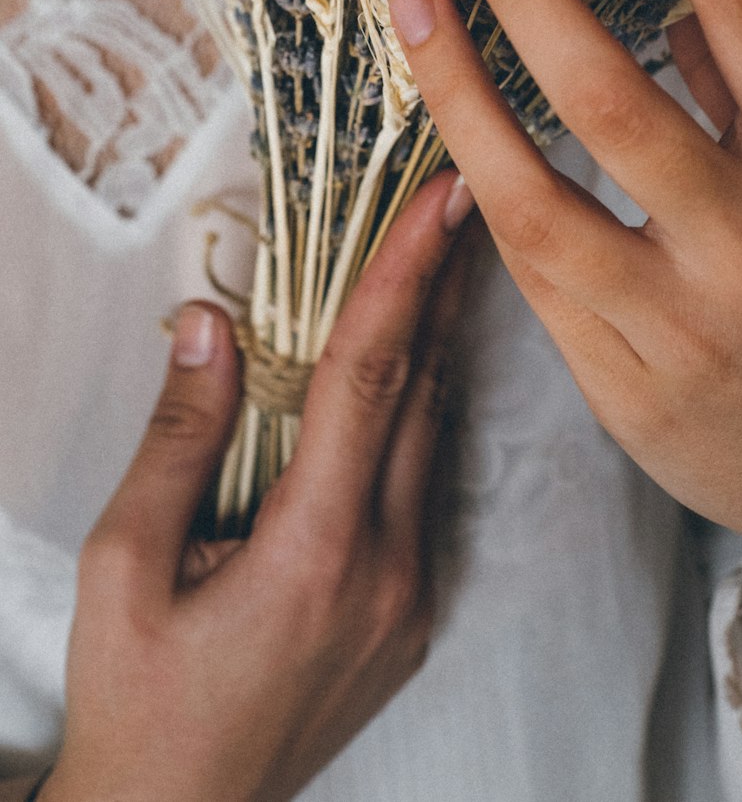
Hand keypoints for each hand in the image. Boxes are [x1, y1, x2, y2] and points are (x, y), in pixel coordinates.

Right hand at [42, 171, 472, 801]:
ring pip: (433, 440)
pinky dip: (418, 419)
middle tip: (455, 201)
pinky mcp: (414, 618)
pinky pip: (426, 492)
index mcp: (315, 549)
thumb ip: (179, 438)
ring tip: (440, 261)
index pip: (371, 377)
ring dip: (434, 347)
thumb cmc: (139, 701)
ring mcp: (411, 598)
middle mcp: (386, 569)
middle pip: (423, 393)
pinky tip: (408, 374)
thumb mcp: (127, 566)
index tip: (445, 199)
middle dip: (440, 286)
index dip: (407, 276)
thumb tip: (210, 325)